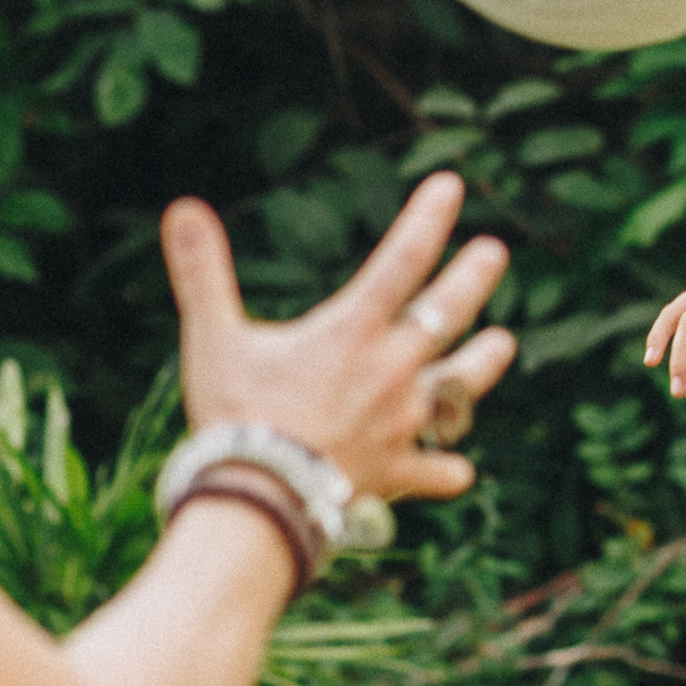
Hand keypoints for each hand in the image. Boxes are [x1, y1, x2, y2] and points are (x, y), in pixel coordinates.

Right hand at [162, 171, 515, 499]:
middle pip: (447, 314)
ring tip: (503, 343)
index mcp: (352, 332)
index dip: (429, 219)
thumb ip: (201, 272)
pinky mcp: (398, 471)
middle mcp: (391, 371)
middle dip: (473, 278)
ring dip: (483, 364)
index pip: (402, 260)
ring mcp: (401, 424)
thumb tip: (182, 209)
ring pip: (461, 388)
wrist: (258, 501)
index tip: (452, 185)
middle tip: (495, 251)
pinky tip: (458, 470)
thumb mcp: (212, 337)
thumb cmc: (234, 416)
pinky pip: (437, 471)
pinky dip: (447, 469)